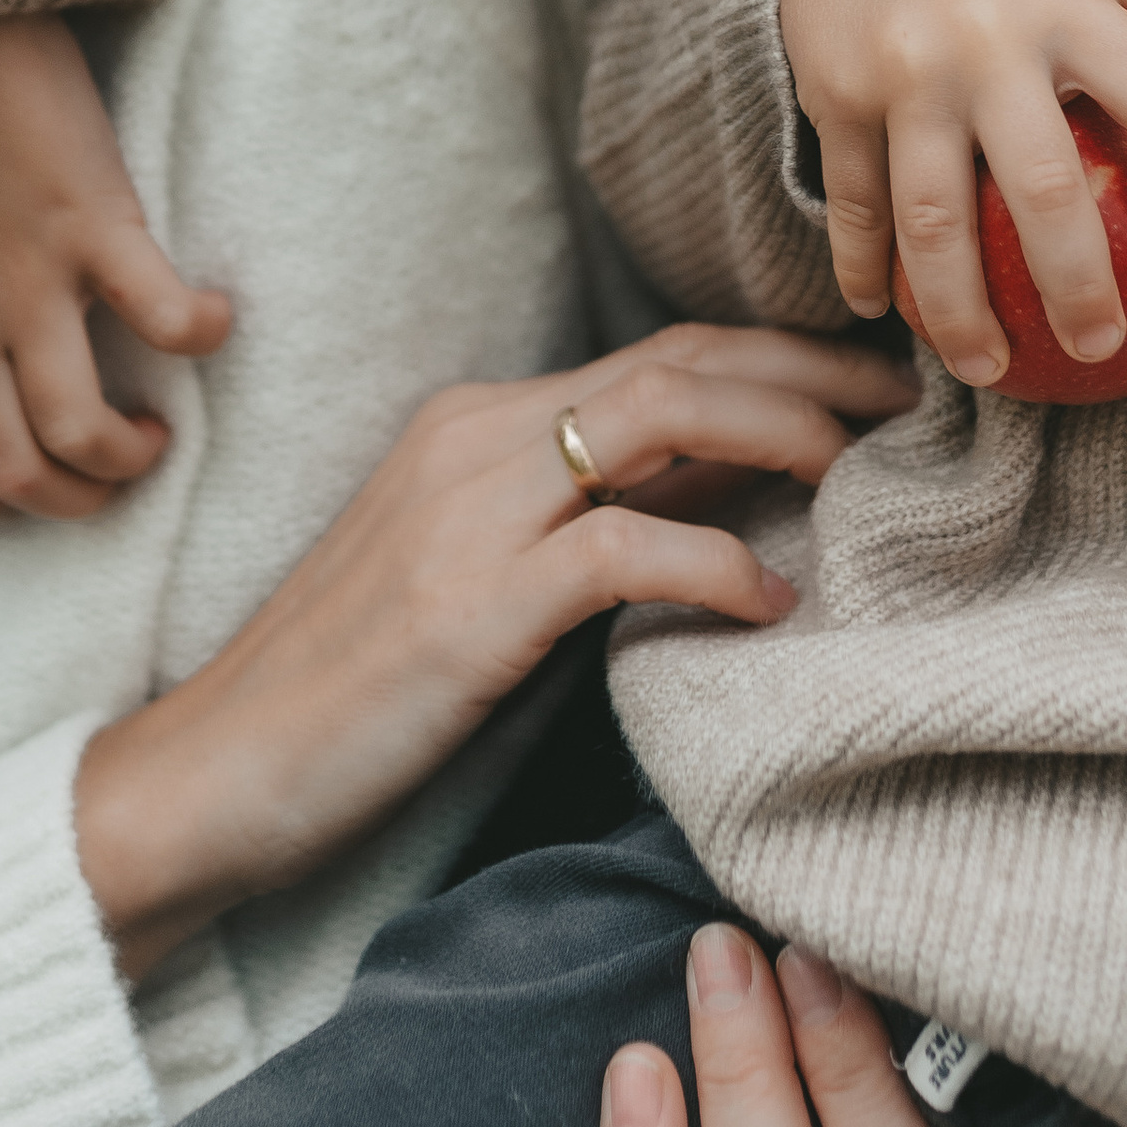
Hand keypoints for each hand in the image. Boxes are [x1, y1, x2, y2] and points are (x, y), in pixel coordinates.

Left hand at [0, 13, 230, 523]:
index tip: (19, 489)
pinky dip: (200, 335)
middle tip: (109, 478)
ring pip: (78, 425)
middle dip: (69, 501)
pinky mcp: (93, 222)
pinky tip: (215, 321)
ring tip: (159, 433)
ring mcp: (29, 277)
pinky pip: (161, 314)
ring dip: (128, 455)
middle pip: (13, 464)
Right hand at [73, 327, 913, 985]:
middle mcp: (474, 436)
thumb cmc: (351, 696)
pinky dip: (718, 566)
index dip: (781, 359)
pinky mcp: (470, 602)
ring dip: (785, 431)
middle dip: (811, 372)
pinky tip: (775, 605)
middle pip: (680, 358)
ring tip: (868, 473)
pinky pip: (626, 550)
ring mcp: (467, 511)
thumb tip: (731, 508)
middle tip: (915, 403)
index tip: (876, 391)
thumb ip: (584, 525)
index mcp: (476, 422)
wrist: (211, 776)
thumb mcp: (477, 578)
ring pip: (664, 413)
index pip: (661, 351)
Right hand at [779, 0, 1126, 386]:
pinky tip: (880, 313)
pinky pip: (854, 201)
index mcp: (1067, 0)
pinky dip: (863, 265)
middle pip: (1042, 189)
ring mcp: (904, 72)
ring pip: (934, 219)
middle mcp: (987, 40)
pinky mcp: (833, 93)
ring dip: (960, 312)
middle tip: (1102, 350)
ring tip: (991, 371)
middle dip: (1077, 286)